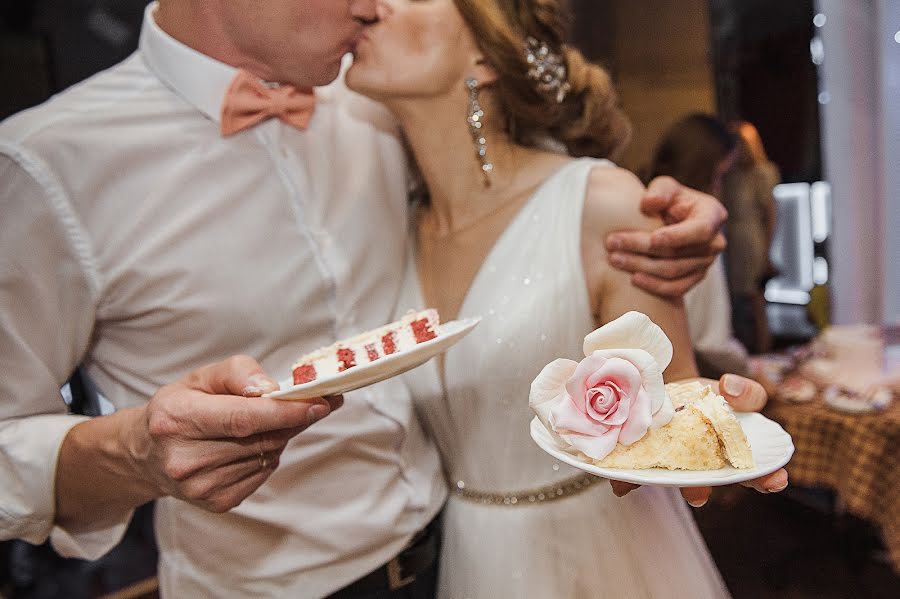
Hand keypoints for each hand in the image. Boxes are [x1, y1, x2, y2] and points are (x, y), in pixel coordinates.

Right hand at [130, 355, 341, 512]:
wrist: (148, 453)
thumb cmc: (181, 407)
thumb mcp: (202, 378)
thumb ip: (239, 374)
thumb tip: (270, 390)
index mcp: (176, 419)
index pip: (243, 418)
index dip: (286, 411)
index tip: (321, 403)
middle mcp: (185, 458)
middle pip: (261, 438)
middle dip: (293, 419)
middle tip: (312, 403)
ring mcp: (200, 486)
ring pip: (267, 456)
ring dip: (278, 436)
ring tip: (262, 424)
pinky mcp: (217, 502)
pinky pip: (262, 474)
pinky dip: (266, 456)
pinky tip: (247, 446)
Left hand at [606, 176, 727, 297]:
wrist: (668, 221)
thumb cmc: (667, 200)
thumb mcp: (665, 188)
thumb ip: (659, 191)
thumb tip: (650, 202)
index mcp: (712, 215)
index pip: (700, 230)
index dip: (677, 237)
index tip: (652, 239)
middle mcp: (714, 242)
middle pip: (678, 253)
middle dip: (642, 248)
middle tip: (612, 243)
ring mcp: (705, 263)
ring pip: (672, 272)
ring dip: (641, 266)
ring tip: (614, 258)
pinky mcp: (693, 278)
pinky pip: (675, 288)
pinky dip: (654, 285)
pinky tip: (632, 278)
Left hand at [609, 374, 787, 505]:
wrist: (668, 389)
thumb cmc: (706, 397)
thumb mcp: (730, 389)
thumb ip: (743, 391)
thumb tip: (729, 387)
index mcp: (729, 455)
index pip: (753, 473)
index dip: (766, 478)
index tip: (777, 480)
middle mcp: (701, 468)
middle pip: (703, 485)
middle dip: (703, 491)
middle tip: (699, 495)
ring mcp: (671, 465)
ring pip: (667, 483)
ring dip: (654, 487)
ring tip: (646, 487)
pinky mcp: (642, 460)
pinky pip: (635, 475)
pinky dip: (627, 480)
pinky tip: (621, 484)